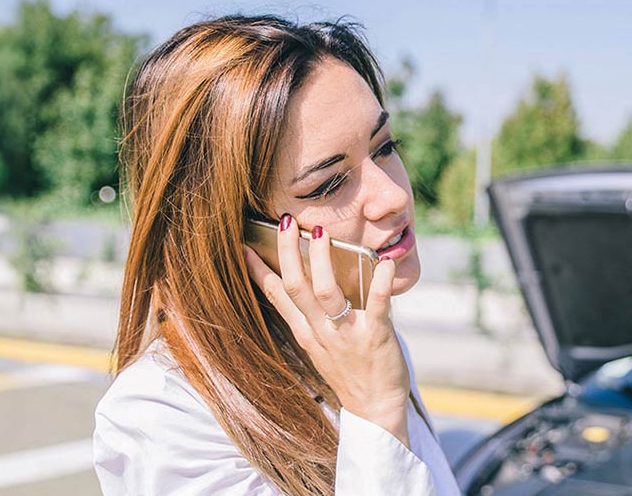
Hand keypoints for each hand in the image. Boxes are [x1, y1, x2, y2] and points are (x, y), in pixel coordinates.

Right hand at [244, 215, 409, 445]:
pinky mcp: (375, 337)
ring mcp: (346, 334)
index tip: (246, 245)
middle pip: (296, 288)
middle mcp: (321, 332)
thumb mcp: (320, 346)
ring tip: (319, 234)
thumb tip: (309, 282)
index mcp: (306, 332)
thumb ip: (314, 316)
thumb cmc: (350, 372)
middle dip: (288, 253)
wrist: (375, 409)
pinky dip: (381, 283)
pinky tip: (385, 263)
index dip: (260, 270)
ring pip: (326, 293)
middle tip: (286, 221)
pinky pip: (376, 305)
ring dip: (322, 261)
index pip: (277, 296)